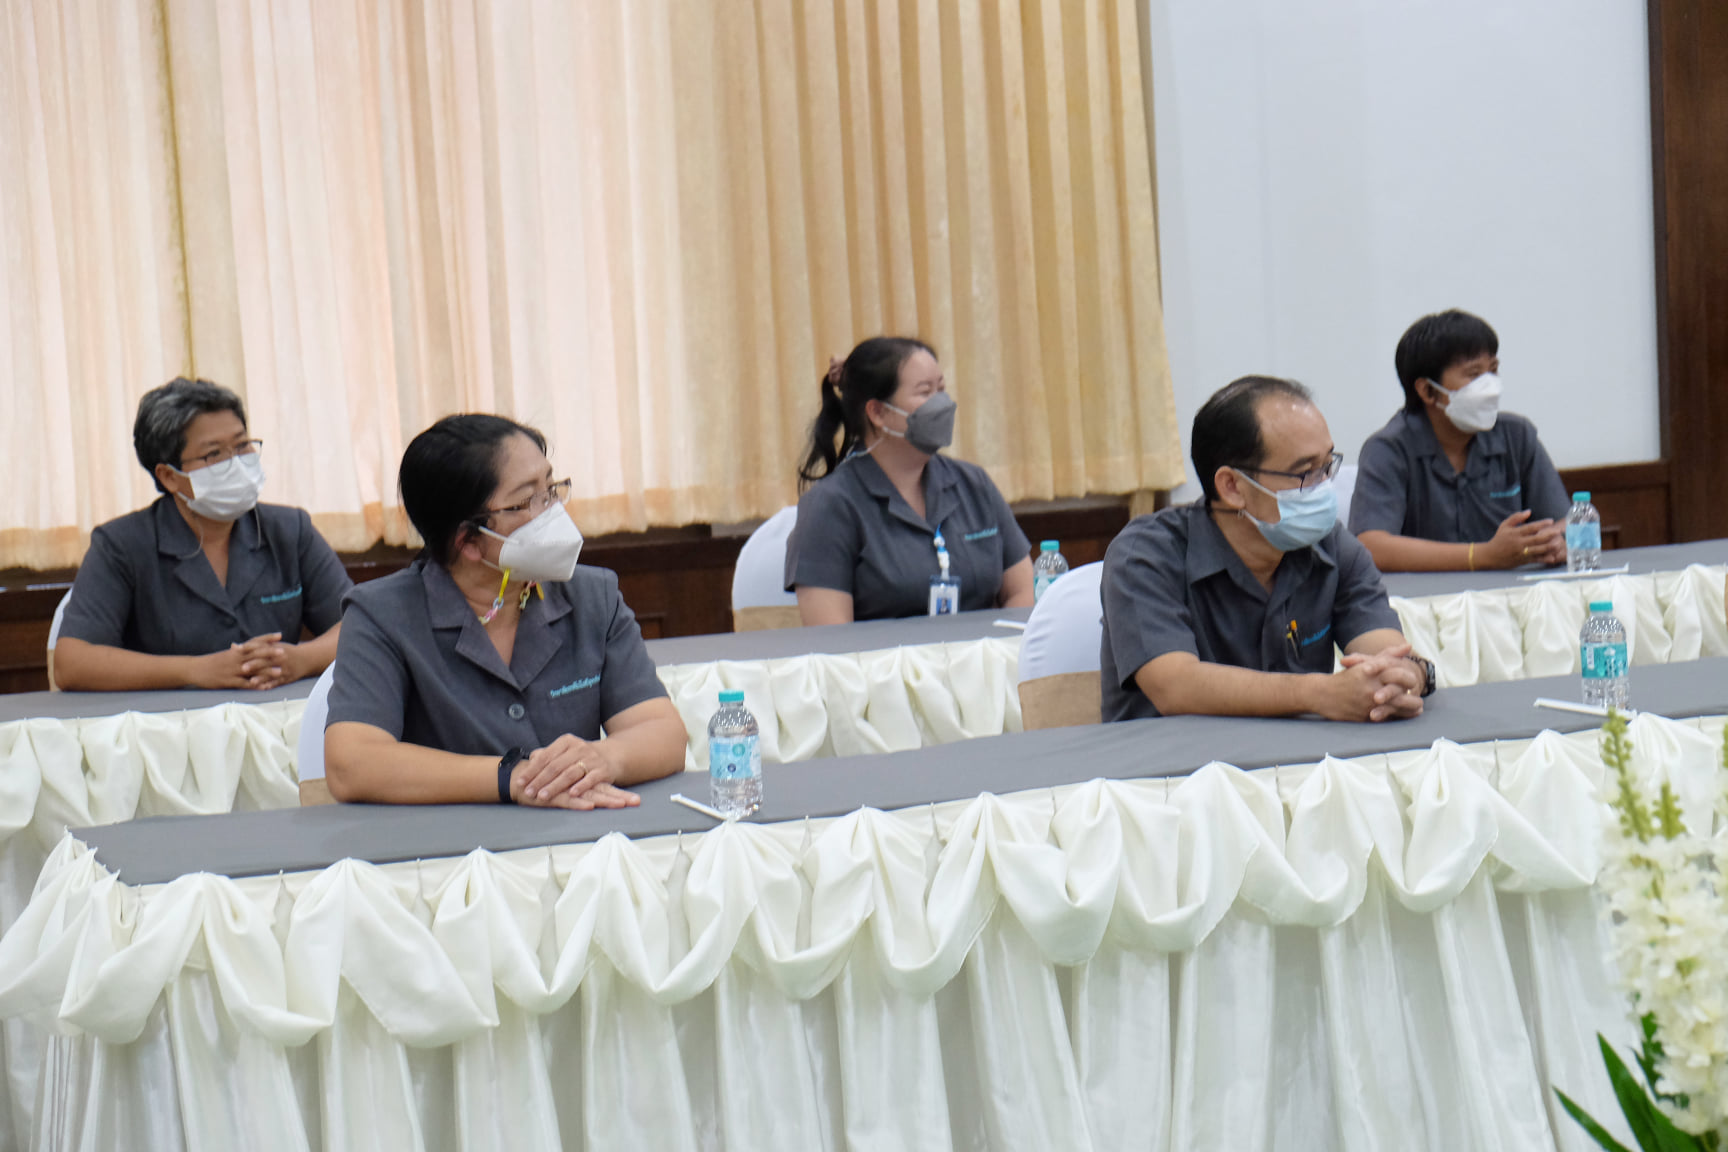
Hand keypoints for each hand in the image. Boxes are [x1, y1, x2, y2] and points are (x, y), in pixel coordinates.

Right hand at [189, 633, 295, 689]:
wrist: (194, 669)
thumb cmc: (211, 662)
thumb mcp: (225, 654)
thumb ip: (237, 651)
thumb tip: (245, 646)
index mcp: (236, 651)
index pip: (254, 641)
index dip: (267, 638)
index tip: (280, 635)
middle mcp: (236, 658)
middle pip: (256, 654)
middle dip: (271, 653)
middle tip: (285, 652)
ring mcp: (233, 670)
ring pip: (252, 669)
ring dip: (267, 671)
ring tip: (280, 671)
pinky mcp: (228, 681)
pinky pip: (244, 684)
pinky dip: (254, 685)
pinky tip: (264, 687)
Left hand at [239, 633, 306, 689]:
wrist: (307, 658)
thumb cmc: (285, 651)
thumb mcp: (271, 645)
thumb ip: (252, 646)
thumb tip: (232, 646)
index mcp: (274, 648)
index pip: (260, 647)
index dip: (248, 648)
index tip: (238, 650)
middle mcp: (280, 657)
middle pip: (265, 661)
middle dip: (255, 665)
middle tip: (243, 668)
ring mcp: (284, 668)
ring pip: (271, 673)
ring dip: (262, 678)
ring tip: (252, 682)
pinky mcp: (287, 677)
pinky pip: (278, 682)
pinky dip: (270, 685)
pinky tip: (263, 689)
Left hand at [514, 735, 640, 809]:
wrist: (612, 755)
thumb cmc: (583, 756)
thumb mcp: (565, 751)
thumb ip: (548, 754)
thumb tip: (532, 758)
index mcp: (566, 742)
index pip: (545, 757)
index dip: (532, 770)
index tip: (520, 782)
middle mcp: (579, 748)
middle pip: (556, 766)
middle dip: (540, 780)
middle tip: (529, 792)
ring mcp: (592, 759)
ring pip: (570, 773)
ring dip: (555, 786)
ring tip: (543, 796)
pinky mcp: (603, 770)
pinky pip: (590, 779)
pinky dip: (581, 786)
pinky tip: (571, 794)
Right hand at [1318, 646, 1423, 721]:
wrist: (1323, 695)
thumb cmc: (1346, 678)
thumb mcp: (1366, 663)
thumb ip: (1388, 655)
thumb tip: (1408, 646)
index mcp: (1372, 671)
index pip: (1399, 673)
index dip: (1409, 678)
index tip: (1412, 681)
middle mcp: (1371, 685)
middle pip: (1402, 690)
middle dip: (1413, 693)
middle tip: (1417, 695)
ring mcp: (1369, 701)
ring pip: (1398, 705)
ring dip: (1411, 706)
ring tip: (1417, 707)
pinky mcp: (1366, 715)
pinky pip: (1389, 716)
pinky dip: (1401, 715)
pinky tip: (1408, 714)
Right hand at [1485, 510, 1562, 567]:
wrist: (1490, 556)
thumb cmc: (1498, 539)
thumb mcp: (1504, 526)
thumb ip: (1516, 517)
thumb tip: (1529, 511)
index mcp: (1515, 533)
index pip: (1530, 527)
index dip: (1541, 524)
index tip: (1551, 521)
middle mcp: (1519, 543)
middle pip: (1537, 539)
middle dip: (1550, 535)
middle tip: (1558, 531)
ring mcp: (1522, 553)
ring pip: (1539, 550)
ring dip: (1550, 546)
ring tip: (1558, 543)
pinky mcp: (1523, 561)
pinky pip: (1536, 559)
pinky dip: (1545, 558)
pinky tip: (1552, 556)